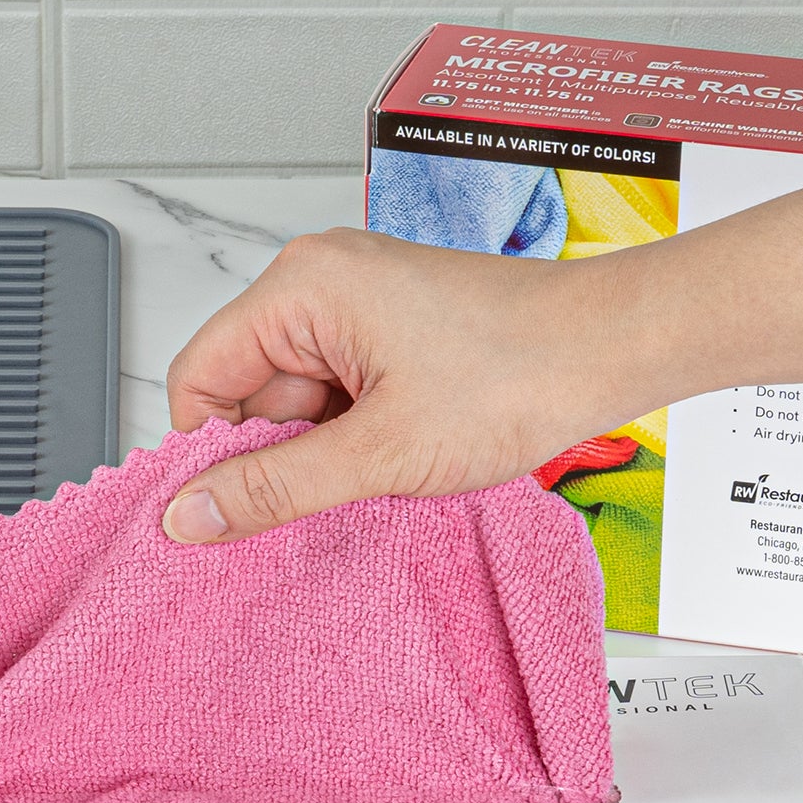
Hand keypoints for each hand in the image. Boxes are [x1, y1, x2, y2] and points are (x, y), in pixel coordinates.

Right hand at [162, 226, 666, 542]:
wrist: (612, 351)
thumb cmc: (520, 370)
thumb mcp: (379, 451)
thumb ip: (273, 486)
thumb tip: (190, 515)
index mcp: (301, 288)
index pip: (198, 378)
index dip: (209, 452)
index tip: (235, 506)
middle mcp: (321, 286)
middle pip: (246, 395)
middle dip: (281, 454)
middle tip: (337, 485)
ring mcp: (358, 311)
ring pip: (296, 406)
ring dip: (326, 453)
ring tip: (388, 464)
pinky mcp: (390, 337)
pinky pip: (339, 401)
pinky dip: (357, 440)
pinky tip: (400, 456)